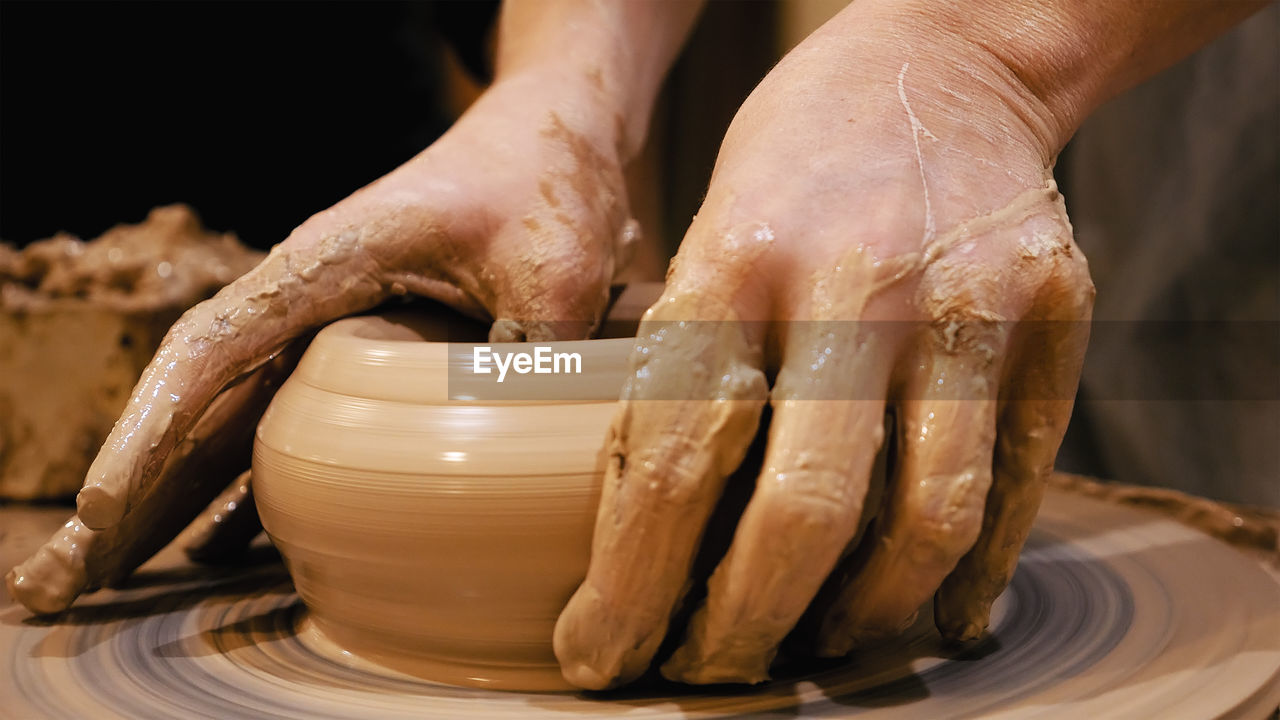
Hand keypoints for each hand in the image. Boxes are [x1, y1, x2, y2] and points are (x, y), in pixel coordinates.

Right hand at [7, 65, 637, 613]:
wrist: (551, 142)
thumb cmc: (544, 186)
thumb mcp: (556, 272)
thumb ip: (534, 363)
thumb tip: (516, 463)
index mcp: (327, 264)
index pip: (213, 355)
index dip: (154, 437)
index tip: (104, 510)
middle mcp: (308, 301)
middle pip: (194, 403)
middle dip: (130, 491)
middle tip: (58, 582)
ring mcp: (325, 331)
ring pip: (228, 424)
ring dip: (171, 499)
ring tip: (110, 578)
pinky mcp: (357, 356)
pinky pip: (285, 430)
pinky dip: (248, 486)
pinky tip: (218, 547)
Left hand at [554, 5, 1093, 687]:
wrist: (944, 62)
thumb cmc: (798, 160)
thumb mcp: (709, 235)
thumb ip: (691, 370)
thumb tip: (658, 530)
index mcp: (738, 257)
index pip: (677, 461)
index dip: (633, 587)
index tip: (603, 652)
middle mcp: (856, 283)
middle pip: (803, 513)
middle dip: (743, 625)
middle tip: (710, 669)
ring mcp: (969, 301)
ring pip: (924, 518)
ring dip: (861, 616)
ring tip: (816, 644)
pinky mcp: (1053, 318)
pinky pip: (1015, 483)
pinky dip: (971, 574)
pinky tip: (932, 617)